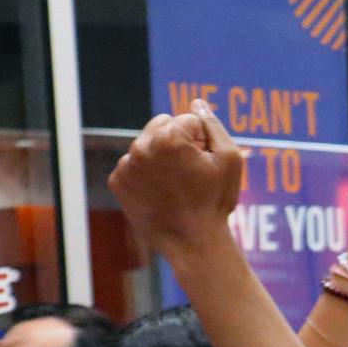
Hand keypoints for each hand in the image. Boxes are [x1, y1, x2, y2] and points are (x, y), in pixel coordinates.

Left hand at [107, 100, 243, 251]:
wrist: (193, 243)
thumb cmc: (215, 202)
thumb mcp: (229, 160)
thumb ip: (213, 124)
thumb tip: (197, 102)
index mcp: (168, 136)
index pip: (188, 121)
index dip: (202, 142)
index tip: (205, 166)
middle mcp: (141, 146)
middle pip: (162, 126)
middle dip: (177, 143)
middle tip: (191, 174)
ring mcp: (126, 165)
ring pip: (147, 146)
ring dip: (161, 158)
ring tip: (176, 186)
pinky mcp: (118, 182)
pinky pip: (134, 167)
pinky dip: (146, 176)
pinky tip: (161, 193)